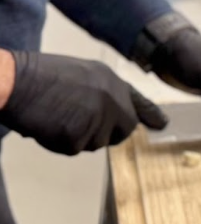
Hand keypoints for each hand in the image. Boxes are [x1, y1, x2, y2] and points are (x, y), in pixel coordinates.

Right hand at [0, 51, 167, 154]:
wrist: (15, 81)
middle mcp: (112, 98)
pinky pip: (73, 148)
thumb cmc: (38, 76)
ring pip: (95, 142)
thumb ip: (101, 93)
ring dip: (76, 137)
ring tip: (54, 115)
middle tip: (77, 125)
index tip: (163, 125)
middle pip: (124, 130)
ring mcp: (99, 117)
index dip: (150, 114)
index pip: (136, 101)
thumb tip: (110, 117)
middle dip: (107, 134)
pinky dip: (57, 142)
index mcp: (110, 80)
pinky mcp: (80, 135)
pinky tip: (46, 124)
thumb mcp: (80, 75)